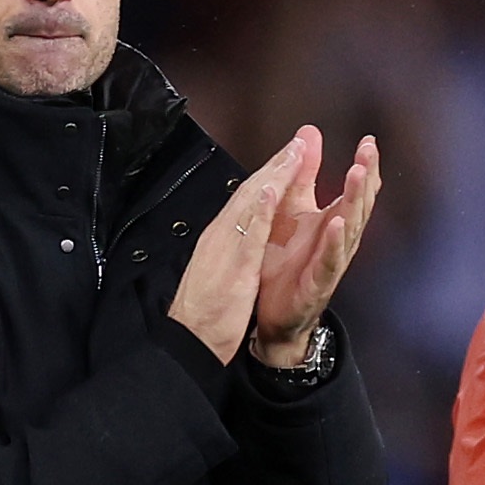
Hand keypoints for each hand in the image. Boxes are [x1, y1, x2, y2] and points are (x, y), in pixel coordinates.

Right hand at [168, 141, 301, 365]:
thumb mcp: (223, 271)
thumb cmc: (205, 310)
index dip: (269, 176)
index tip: (288, 154)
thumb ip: (235, 248)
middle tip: (296, 142)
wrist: (187, 342)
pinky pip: (247, 237)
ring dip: (271, 178)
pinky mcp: (231, 269)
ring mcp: (224, 251)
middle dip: (274, 167)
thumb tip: (244, 231)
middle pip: (249, 195)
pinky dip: (260, 213)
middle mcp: (220, 237)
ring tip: (291, 154)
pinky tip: (273, 194)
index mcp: (221, 238)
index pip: (247, 201)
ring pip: (249, 208)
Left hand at [252, 128, 382, 365]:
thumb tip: (311, 134)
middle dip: (365, 177)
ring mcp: (331, 262)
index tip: (369, 141)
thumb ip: (303, 174)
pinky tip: (337, 223)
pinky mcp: (317, 283)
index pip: (355, 190)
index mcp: (332, 221)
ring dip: (354, 201)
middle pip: (359, 204)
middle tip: (369, 152)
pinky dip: (334, 242)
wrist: (272, 314)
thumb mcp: (293, 209)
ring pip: (350, 229)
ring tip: (357, 175)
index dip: (365, 166)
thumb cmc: (286, 262)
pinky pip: (329, 261)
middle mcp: (338, 240)